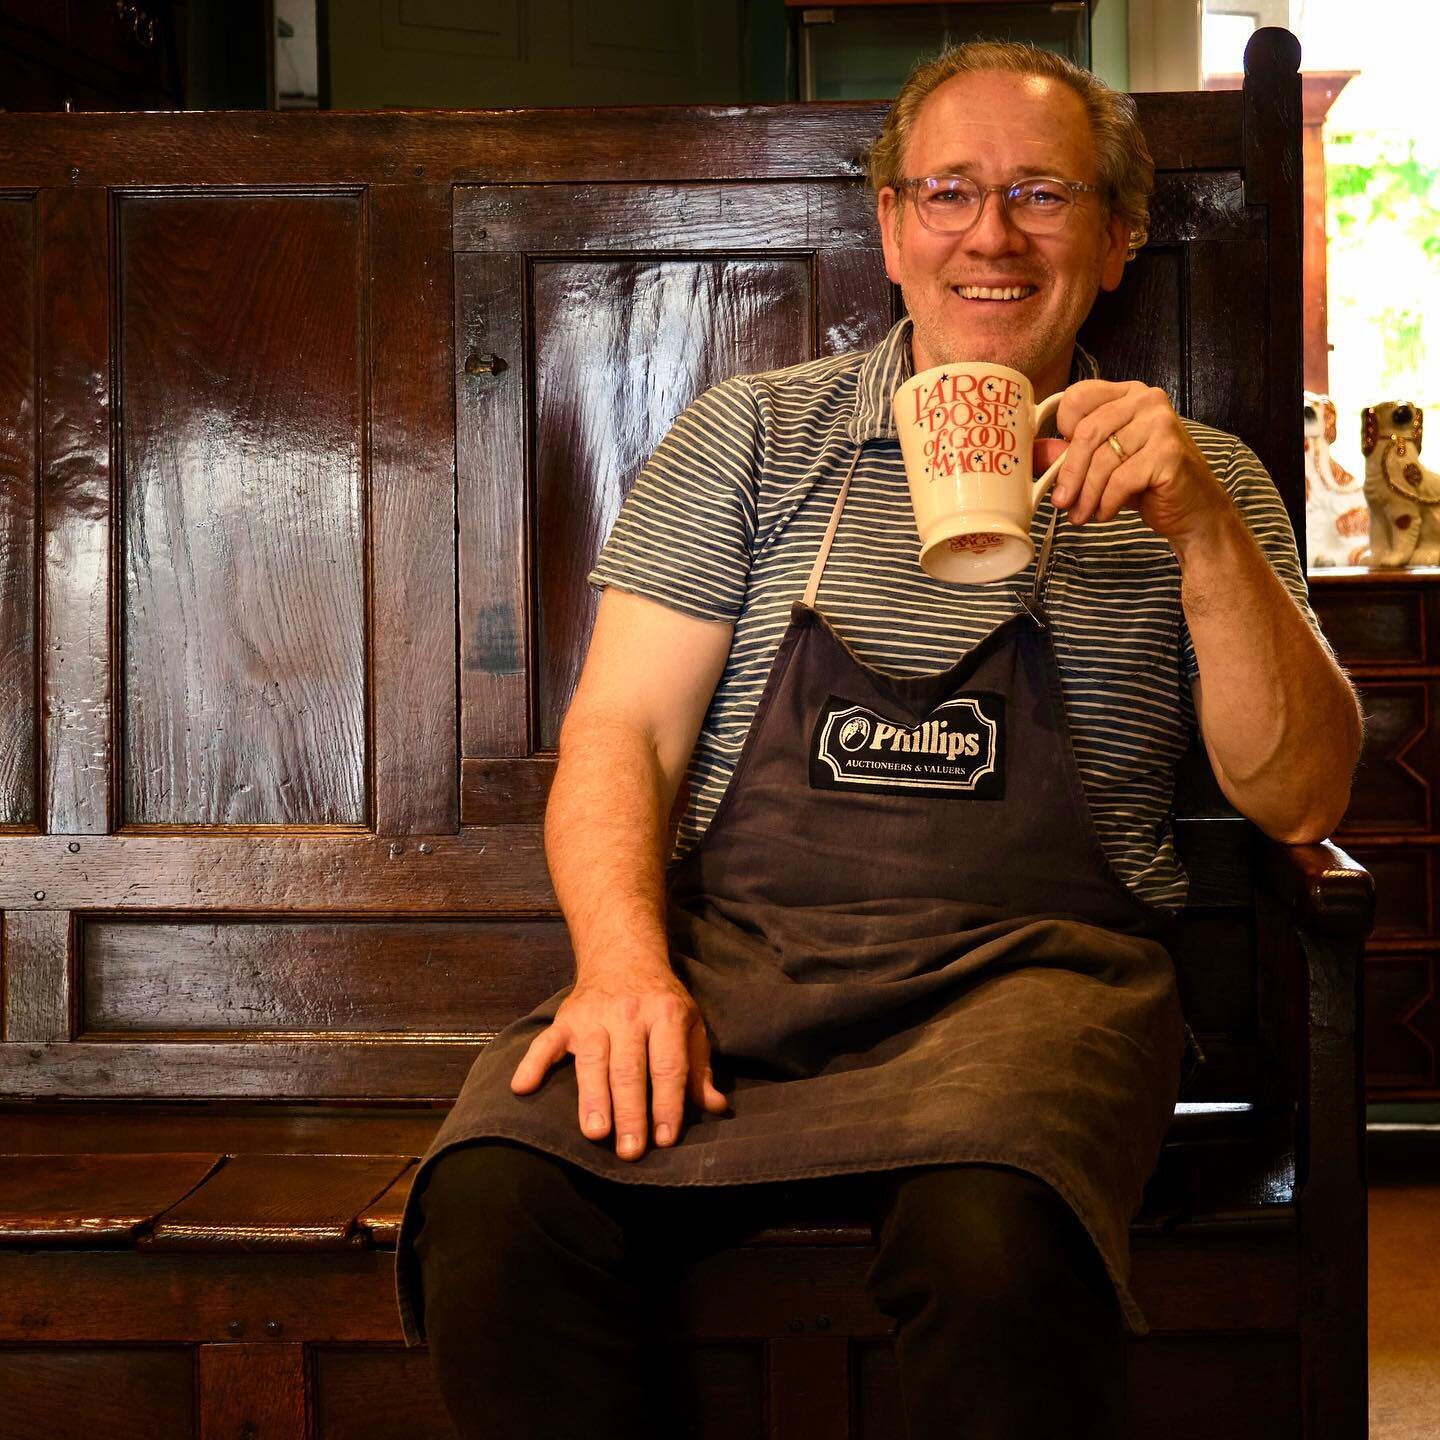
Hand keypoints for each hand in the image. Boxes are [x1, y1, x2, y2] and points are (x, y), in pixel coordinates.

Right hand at [510, 966, 727, 1160]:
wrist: (623, 956)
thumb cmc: (661, 1001)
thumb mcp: (690, 1025)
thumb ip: (699, 1069)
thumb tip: (716, 1108)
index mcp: (666, 1014)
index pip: (668, 1066)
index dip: (667, 1103)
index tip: (666, 1140)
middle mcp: (629, 1014)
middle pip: (629, 1068)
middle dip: (630, 1111)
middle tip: (631, 1151)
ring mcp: (594, 1016)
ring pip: (592, 1060)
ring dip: (593, 1097)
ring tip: (595, 1133)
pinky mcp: (566, 1018)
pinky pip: (546, 1041)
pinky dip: (532, 1063)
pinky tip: (522, 1088)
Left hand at [1050, 381, 1230, 545]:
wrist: (1193, 509)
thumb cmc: (1147, 483)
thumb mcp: (1104, 463)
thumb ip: (1071, 454)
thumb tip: (1035, 453)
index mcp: (1127, 393)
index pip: (1079, 396)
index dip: (1062, 429)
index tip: (1057, 460)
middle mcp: (1146, 400)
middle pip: (1087, 431)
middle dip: (1069, 473)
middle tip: (1060, 502)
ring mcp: (1161, 424)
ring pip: (1103, 459)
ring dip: (1086, 495)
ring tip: (1081, 515)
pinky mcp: (1168, 453)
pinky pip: (1121, 480)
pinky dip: (1107, 503)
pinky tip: (1105, 513)